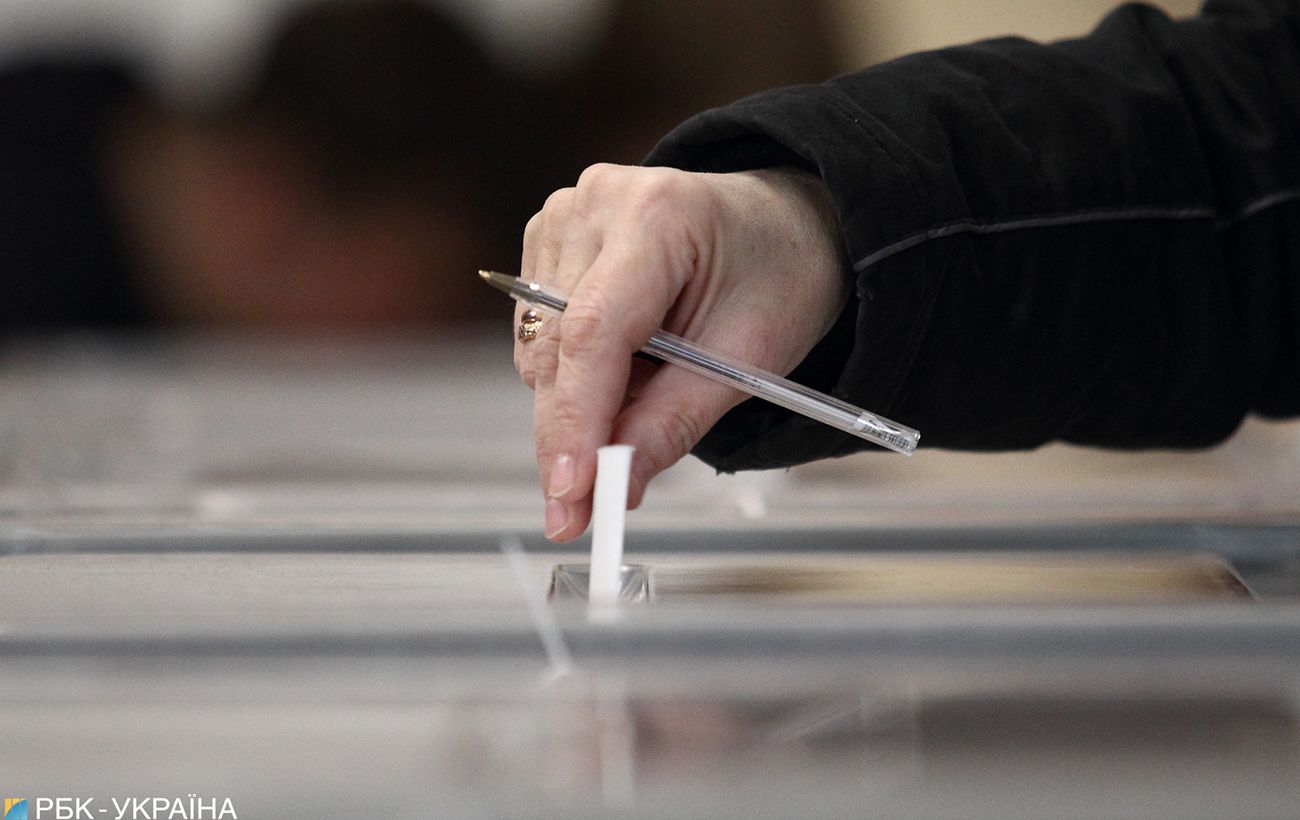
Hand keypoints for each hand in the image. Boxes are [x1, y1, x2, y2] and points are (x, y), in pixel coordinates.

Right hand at [514, 163, 848, 540]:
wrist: (777, 224)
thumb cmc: (778, 273)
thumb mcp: (747, 357)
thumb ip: (672, 423)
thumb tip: (616, 485)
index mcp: (660, 214)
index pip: (594, 334)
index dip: (575, 421)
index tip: (571, 491)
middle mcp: (597, 204)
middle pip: (556, 348)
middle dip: (566, 438)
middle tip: (579, 514)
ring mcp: (565, 216)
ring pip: (539, 351)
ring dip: (575, 404)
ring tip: (646, 394)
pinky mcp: (547, 239)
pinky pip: (538, 336)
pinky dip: (573, 375)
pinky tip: (624, 365)